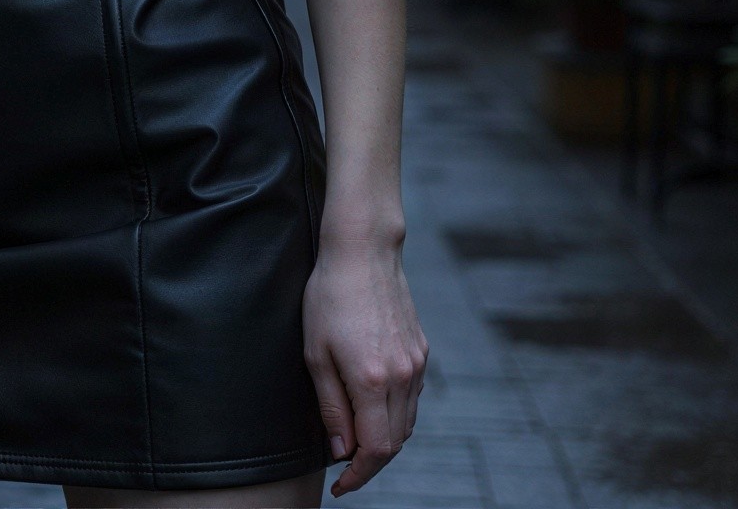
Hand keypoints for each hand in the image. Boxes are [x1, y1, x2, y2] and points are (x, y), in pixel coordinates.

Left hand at [303, 237, 427, 495]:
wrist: (364, 252)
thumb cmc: (329, 298)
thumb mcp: (315, 354)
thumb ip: (331, 407)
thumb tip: (341, 451)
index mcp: (373, 381)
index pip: (375, 450)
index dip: (358, 474)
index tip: (340, 485)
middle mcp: (403, 377)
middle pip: (395, 442)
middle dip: (369, 462)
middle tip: (343, 467)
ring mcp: (417, 364)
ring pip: (407, 423)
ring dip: (384, 440)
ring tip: (355, 441)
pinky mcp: (422, 352)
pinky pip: (412, 399)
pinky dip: (395, 415)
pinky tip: (374, 410)